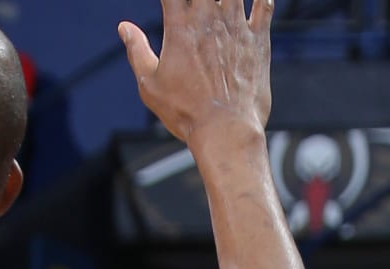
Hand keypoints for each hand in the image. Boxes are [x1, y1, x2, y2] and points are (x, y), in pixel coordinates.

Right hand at [120, 0, 273, 150]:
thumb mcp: (150, 84)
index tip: (172, 2)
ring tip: (222, 1)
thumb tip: (125, 28)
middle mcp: (208, 19)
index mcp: (179, 24)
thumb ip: (137, 51)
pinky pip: (264, 7)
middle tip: (198, 3)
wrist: (226, 133)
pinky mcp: (258, 43)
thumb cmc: (186, 112)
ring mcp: (235, 28)